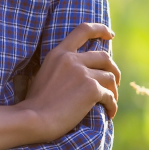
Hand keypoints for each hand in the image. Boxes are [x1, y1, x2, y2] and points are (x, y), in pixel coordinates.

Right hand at [20, 22, 118, 141]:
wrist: (33, 120)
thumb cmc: (35, 103)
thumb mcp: (43, 74)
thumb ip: (60, 67)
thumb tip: (78, 71)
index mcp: (59, 53)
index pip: (83, 30)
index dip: (100, 30)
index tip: (110, 34)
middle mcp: (72, 60)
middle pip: (104, 57)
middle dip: (114, 69)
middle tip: (115, 81)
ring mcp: (83, 73)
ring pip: (110, 78)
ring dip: (113, 90)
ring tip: (111, 101)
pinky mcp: (91, 90)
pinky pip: (110, 96)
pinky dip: (112, 105)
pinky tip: (110, 113)